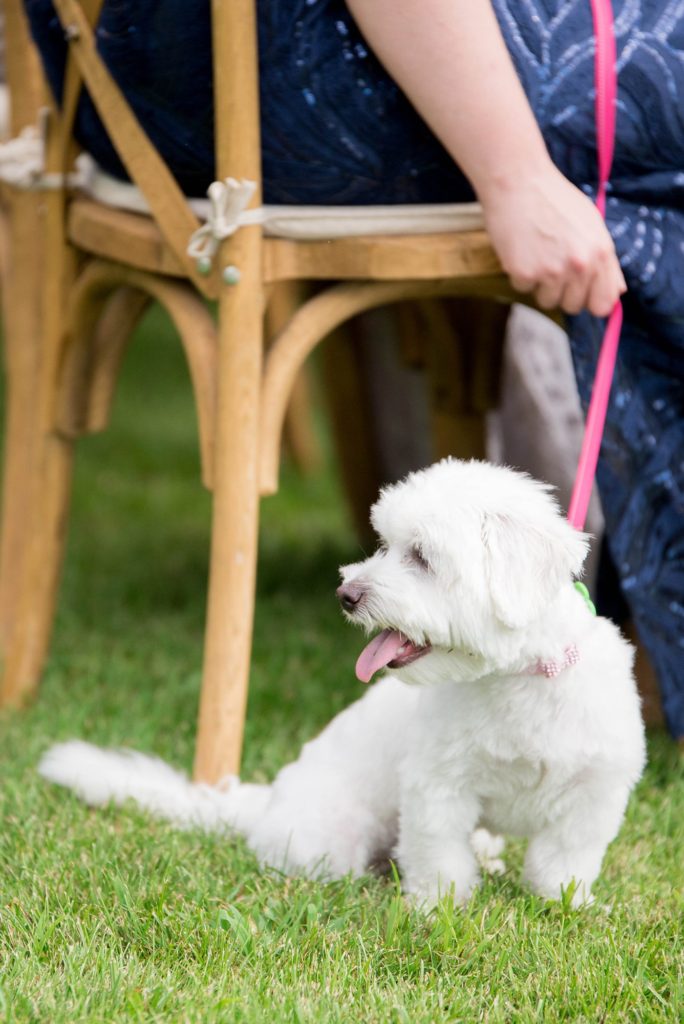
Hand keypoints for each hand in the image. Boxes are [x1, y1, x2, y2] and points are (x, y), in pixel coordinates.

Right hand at [481, 163, 626, 317]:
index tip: (579, 292)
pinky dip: (519, 273)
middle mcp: (580, 265)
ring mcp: (551, 271)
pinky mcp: (524, 273)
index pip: (602, 304)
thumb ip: (607, 261)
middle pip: (572, 306)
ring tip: (536, 253)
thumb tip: (619, 293)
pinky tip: (520, 248)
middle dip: (562, 291)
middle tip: (552, 264)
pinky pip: (522, 289)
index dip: (589, 300)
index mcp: (601, 253)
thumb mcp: (592, 224)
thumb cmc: (555, 200)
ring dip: (539, 284)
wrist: (519, 181)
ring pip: (546, 301)